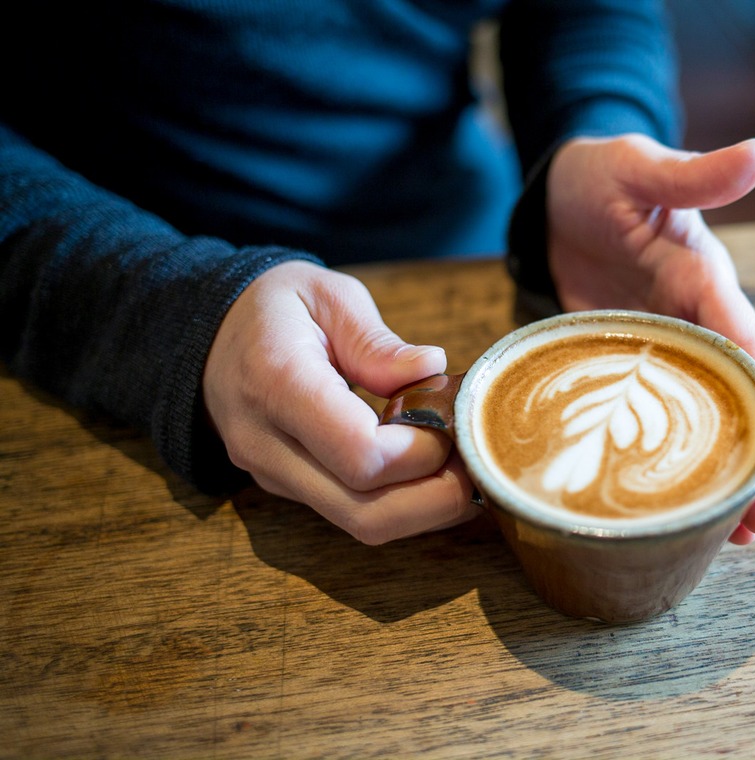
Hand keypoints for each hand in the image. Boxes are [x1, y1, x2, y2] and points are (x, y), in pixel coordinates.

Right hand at [203, 261, 477, 543]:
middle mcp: (268, 445)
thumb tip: (432, 369)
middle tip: (480, 461)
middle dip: (439, 499)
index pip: (361, 456)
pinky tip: (434, 471)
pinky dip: (404, 503)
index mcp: (278, 385)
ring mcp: (275, 476)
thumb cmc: (274, 309)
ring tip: (465, 467)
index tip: (452, 421)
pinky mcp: (289, 490)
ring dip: (428, 509)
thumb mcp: (327, 296)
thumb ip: (377, 341)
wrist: (206, 335)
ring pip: (363, 526)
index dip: (422, 452)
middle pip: (367, 513)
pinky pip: (355, 514)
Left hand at [546, 134, 754, 543]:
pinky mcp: (631, 367)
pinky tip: (679, 506)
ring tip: (739, 537)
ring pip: (704, 418)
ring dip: (721, 474)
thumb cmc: (602, 177)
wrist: (559, 199)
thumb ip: (693, 175)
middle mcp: (696, 323)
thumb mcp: (642, 167)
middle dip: (753, 458)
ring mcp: (664, 351)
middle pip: (735, 397)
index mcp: (705, 281)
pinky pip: (657, 418)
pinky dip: (671, 460)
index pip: (742, 342)